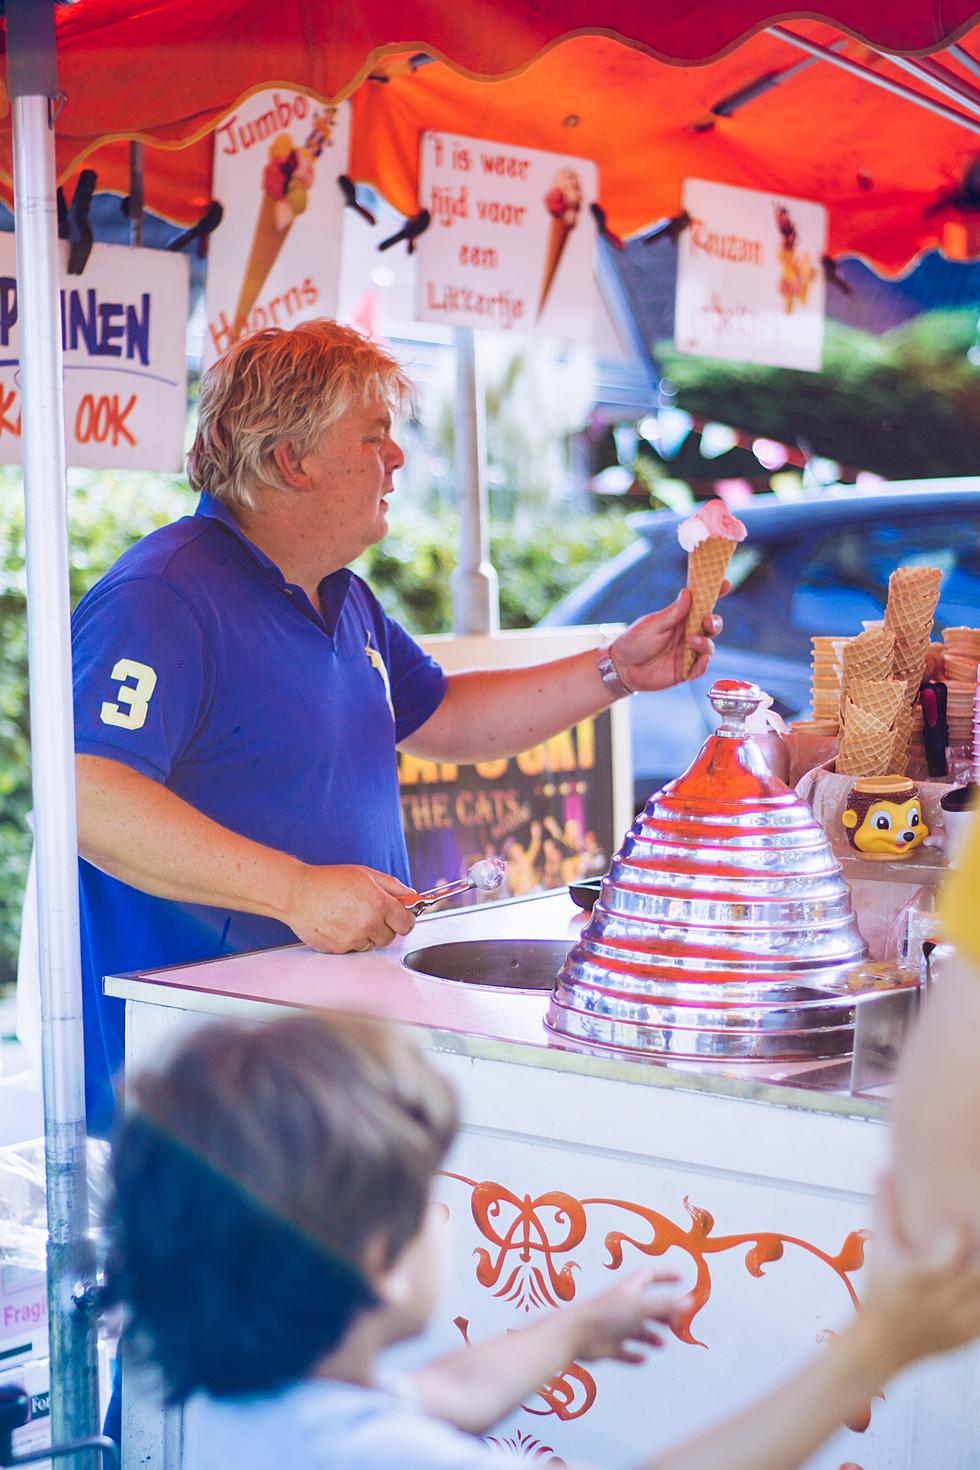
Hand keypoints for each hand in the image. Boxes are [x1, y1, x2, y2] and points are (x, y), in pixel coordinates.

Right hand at [285, 863, 417, 951]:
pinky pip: (353, 948)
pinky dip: (349, 939)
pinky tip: (339, 923)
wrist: (297, 893)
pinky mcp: (339, 949)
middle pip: (390, 937)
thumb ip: (393, 886)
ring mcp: (353, 939)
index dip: (404, 919)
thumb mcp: (366, 874)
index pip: (407, 923)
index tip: (400, 916)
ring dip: (366, 934)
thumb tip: (411, 896)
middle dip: (384, 926)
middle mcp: (368, 924)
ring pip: (371, 944)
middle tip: (370, 912)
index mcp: (379, 904)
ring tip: (350, 916)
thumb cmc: (328, 881)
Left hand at [562, 1266, 685, 1364]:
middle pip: (646, 1307)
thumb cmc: (608, 1314)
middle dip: (663, 1313)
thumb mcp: (641, 1307)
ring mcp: (613, 1327)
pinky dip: (633, 1355)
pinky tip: (642, 1358)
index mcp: (629, 1290)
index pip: (650, 1276)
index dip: (666, 1275)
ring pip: (636, 1330)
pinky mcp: (606, 1346)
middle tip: (677, 1322)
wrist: (576, 1334)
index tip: (682, 1277)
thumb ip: (666, 1305)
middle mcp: (621, 1306)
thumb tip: (690, 1301)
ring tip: (661, 1343)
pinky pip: (623, 1351)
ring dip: (650, 1336)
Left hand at [609, 585, 727, 691]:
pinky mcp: (685, 670)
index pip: (702, 604)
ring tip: (691, 641)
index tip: (725, 584)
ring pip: (708, 646)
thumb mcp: (653, 624)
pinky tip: (701, 660)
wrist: (621, 667)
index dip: (715, 594)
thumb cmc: (635, 641)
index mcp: (681, 618)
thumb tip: (688, 593)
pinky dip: (703, 664)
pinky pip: (700, 668)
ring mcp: (688, 652)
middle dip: (715, 622)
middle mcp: (688, 633)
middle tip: (708, 621)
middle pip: (711, 626)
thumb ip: (672, 613)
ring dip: (705, 643)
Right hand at [857, 1176, 979, 1374]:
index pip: (957, 1238)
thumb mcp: (881, 1248)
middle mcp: (948, 1296)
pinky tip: (977, 1277)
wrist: (881, 1344)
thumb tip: (882, 1170)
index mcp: (925, 1272)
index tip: (954, 1221)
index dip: (959, 1225)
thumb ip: (884, 1208)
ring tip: (978, 1252)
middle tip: (978, 1230)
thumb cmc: (880, 1290)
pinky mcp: (973, 1333)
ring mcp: (964, 1318)